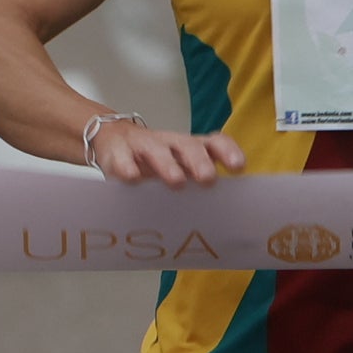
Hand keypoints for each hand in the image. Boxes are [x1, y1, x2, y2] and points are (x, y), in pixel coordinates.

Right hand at [93, 121, 248, 187]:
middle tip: (208, 179)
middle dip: (200, 161)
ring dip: (168, 165)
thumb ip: (197, 182)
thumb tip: (224, 213)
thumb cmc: (156, 160)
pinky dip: (128, 168)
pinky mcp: (118, 153)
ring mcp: (143, 146)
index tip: (238, 167)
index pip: (214, 143)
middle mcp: (170, 144)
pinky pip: (123, 160)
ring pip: (157, 151)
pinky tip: (132, 179)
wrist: (114, 139)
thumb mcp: (180, 167)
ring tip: (177, 182)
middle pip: (188, 146)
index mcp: (189, 147)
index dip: (227, 152)